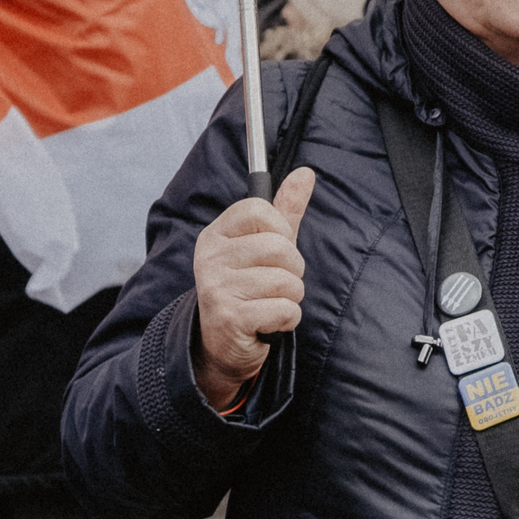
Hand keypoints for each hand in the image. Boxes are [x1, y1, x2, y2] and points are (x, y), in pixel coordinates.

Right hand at [190, 167, 316, 410]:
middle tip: (275, 284)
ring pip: (287, 280)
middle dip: (292, 269)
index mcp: (217, 235)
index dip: (280, 230)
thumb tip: (307, 173)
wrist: (224, 345)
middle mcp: (211, 258)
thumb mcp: (265, 246)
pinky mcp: (230, 317)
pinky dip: (288, 319)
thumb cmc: (250, 289)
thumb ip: (285, 210)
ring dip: (291, 297)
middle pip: (279, 246)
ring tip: (270, 303)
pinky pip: (285, 308)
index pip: (259, 209)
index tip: (273, 249)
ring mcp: (217, 288)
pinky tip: (270, 322)